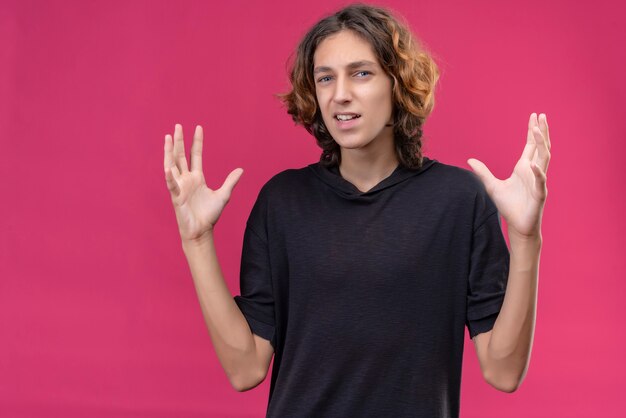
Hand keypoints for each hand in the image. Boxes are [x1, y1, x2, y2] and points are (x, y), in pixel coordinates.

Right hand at [163, 124, 242, 241]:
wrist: (201, 231)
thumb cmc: (209, 215)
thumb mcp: (223, 195)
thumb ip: (230, 181)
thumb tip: (241, 169)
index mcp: (197, 178)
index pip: (195, 155)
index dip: (197, 142)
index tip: (198, 128)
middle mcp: (186, 179)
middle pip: (181, 156)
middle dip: (179, 141)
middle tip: (178, 126)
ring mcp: (180, 187)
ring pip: (172, 165)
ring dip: (169, 152)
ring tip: (168, 137)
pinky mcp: (176, 197)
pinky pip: (171, 185)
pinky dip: (169, 177)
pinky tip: (168, 167)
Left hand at [467, 113, 550, 238]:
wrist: (518, 225)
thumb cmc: (508, 206)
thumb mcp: (491, 186)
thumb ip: (482, 172)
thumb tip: (470, 160)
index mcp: (524, 168)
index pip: (531, 146)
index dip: (533, 131)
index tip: (535, 116)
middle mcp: (534, 172)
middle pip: (541, 147)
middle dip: (542, 132)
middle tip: (542, 115)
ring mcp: (538, 182)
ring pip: (544, 159)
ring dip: (542, 144)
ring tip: (538, 130)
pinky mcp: (539, 195)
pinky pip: (540, 182)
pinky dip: (537, 173)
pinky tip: (532, 164)